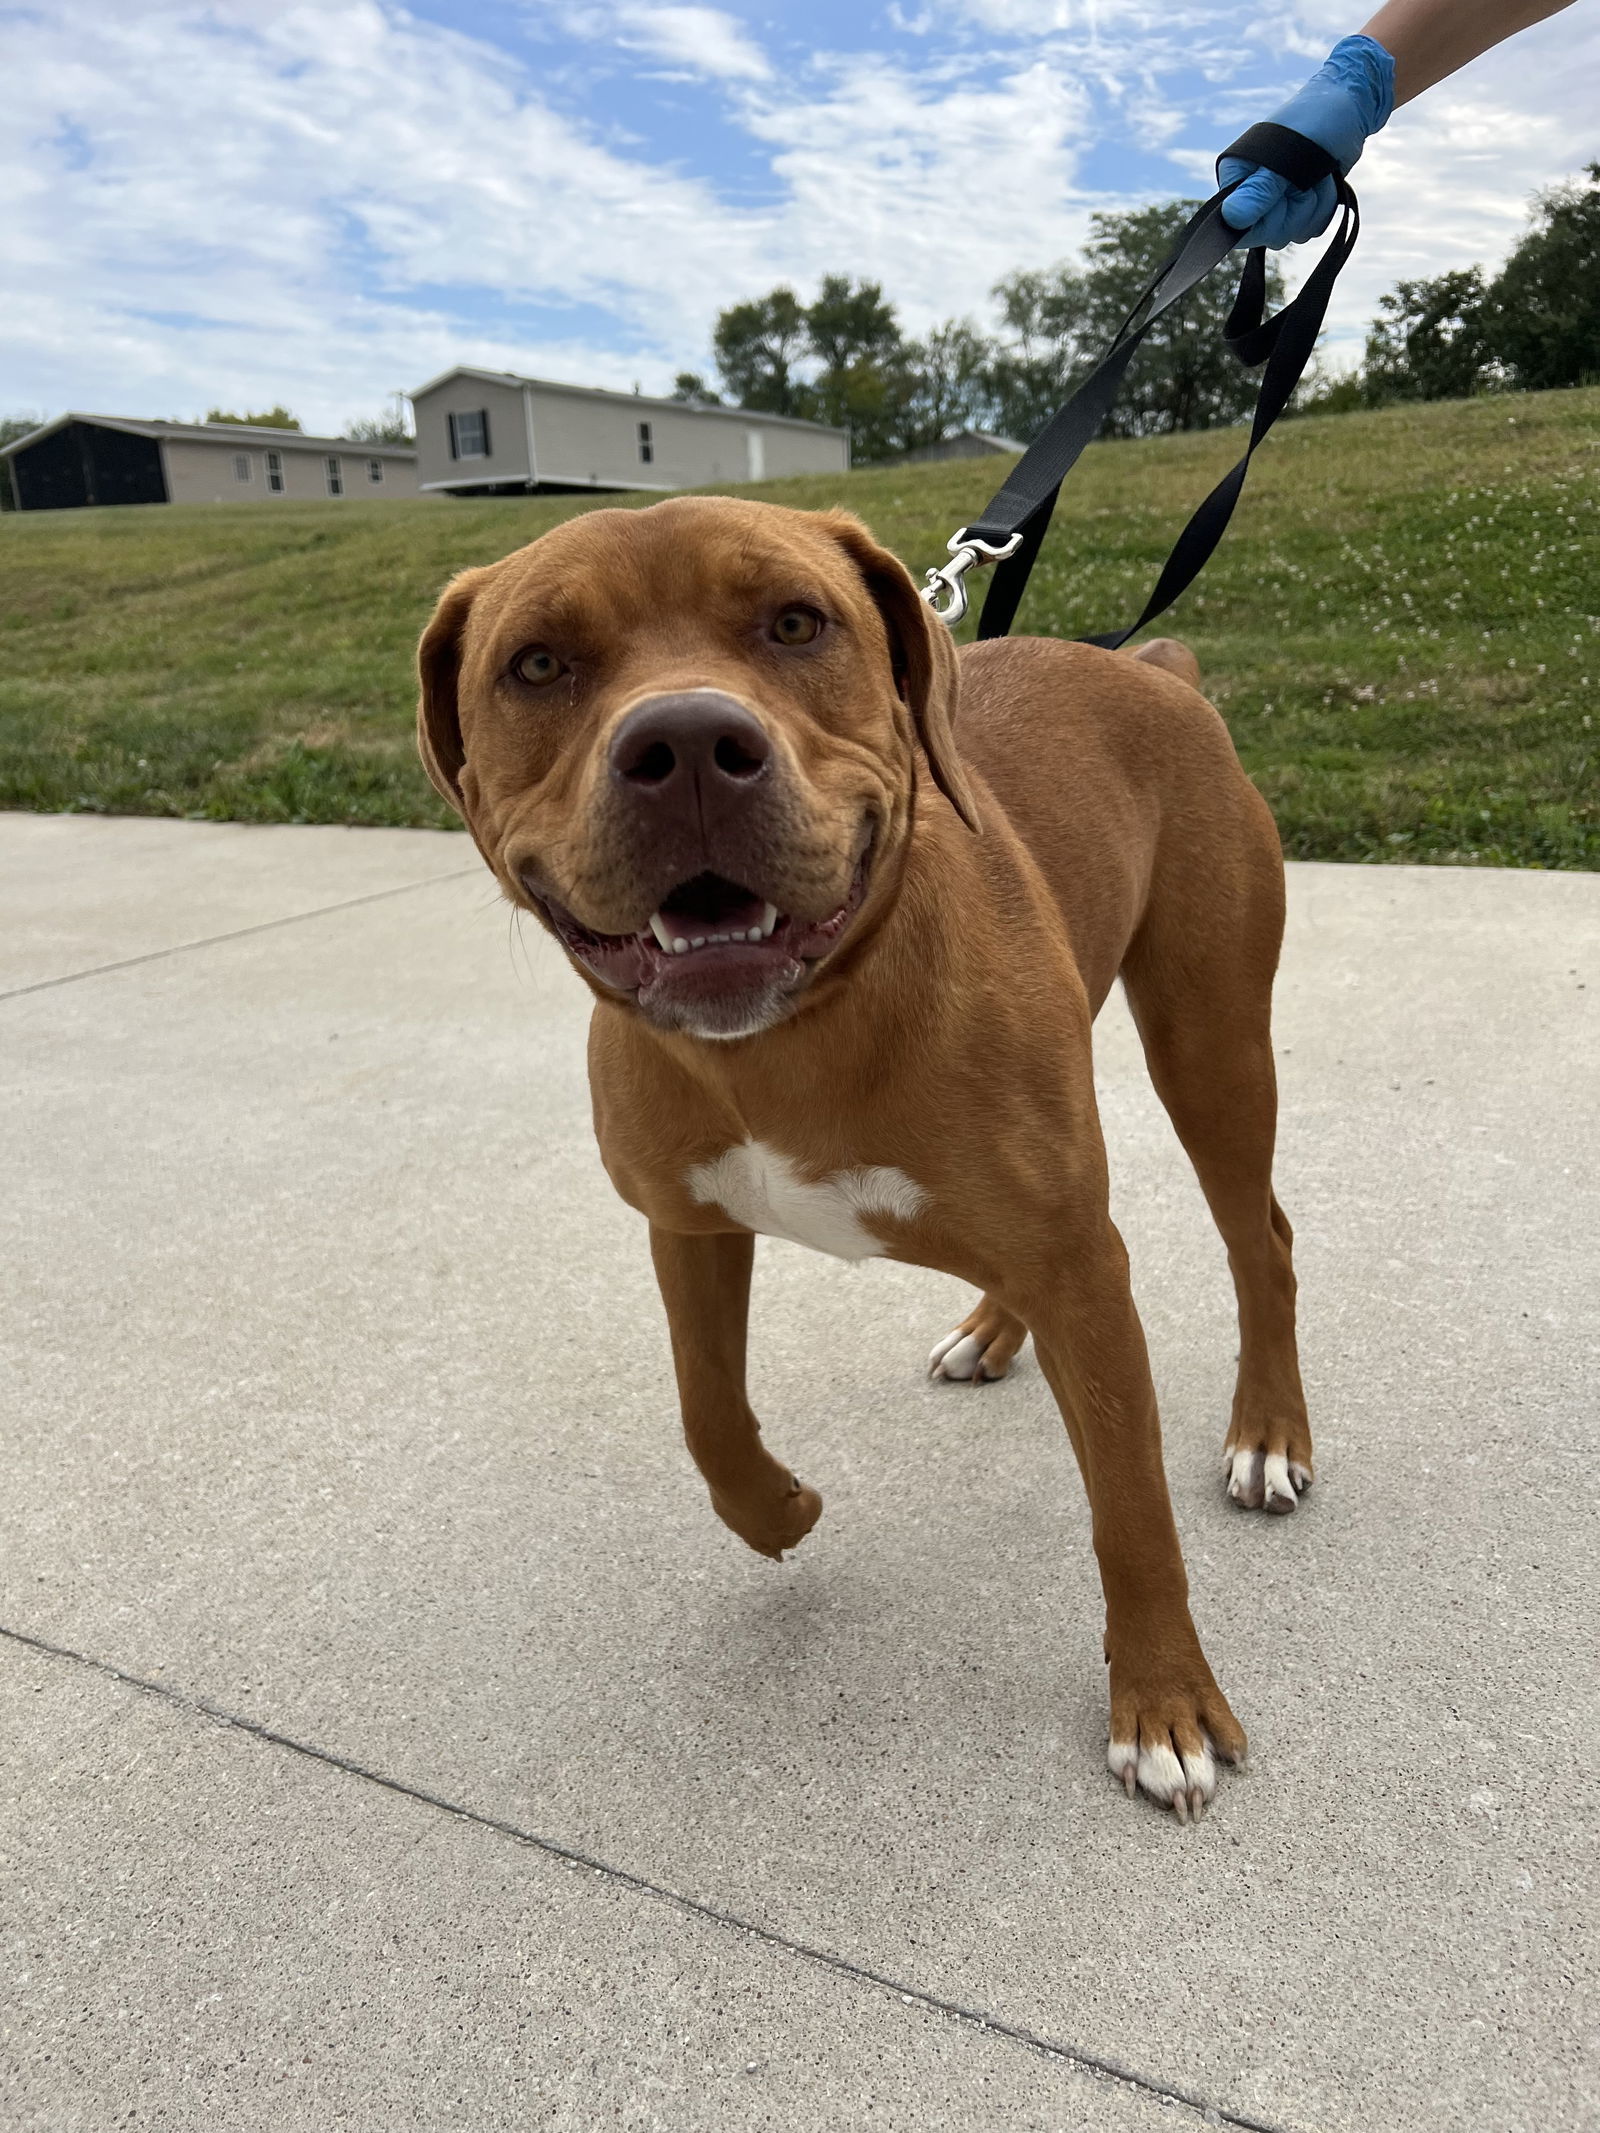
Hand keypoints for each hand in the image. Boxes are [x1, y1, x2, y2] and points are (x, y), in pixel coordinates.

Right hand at [1219, 33, 1395, 248]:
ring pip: (1293, 232)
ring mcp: (1277, 202)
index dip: (1266, 220)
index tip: (1284, 194)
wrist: (1351, 107)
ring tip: (1320, 174)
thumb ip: (1260, 190)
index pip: (1237, 226)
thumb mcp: (1287, 156)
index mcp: (1237, 177)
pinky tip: (1326, 182)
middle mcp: (1252, 193)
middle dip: (1297, 209)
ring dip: (1315, 205)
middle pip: (1269, 234)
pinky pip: (1309, 228)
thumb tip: (1231, 218)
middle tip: (1307, 178)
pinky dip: (1324, 207)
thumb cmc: (1316, 120)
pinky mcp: (1298, 206)